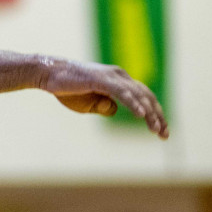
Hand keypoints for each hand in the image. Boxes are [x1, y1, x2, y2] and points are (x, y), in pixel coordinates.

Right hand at [39, 56, 167, 138]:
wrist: (47, 75)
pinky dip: (133, 103)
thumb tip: (115, 110)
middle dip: (158, 117)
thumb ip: (105, 106)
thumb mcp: (89, 104)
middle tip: (164, 135)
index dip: (156, 114)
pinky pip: (122, 92)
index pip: (144, 97)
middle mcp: (119, 75)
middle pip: (147, 96)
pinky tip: (142, 115)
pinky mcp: (101, 79)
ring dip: (149, 114)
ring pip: (138, 95)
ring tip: (155, 130)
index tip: (162, 132)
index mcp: (119, 80)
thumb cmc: (67, 88)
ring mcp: (111, 76)